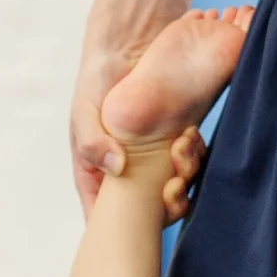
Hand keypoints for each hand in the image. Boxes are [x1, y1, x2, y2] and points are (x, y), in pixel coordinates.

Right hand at [71, 46, 206, 223]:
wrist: (128, 47)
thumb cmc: (96, 82)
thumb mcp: (83, 113)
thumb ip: (91, 143)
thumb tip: (116, 169)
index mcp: (96, 174)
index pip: (104, 217)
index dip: (123, 230)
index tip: (142, 226)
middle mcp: (125, 174)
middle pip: (144, 211)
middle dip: (164, 204)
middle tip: (174, 184)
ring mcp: (151, 161)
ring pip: (170, 188)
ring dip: (183, 177)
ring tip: (184, 152)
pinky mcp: (173, 144)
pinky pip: (187, 162)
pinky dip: (193, 157)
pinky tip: (192, 141)